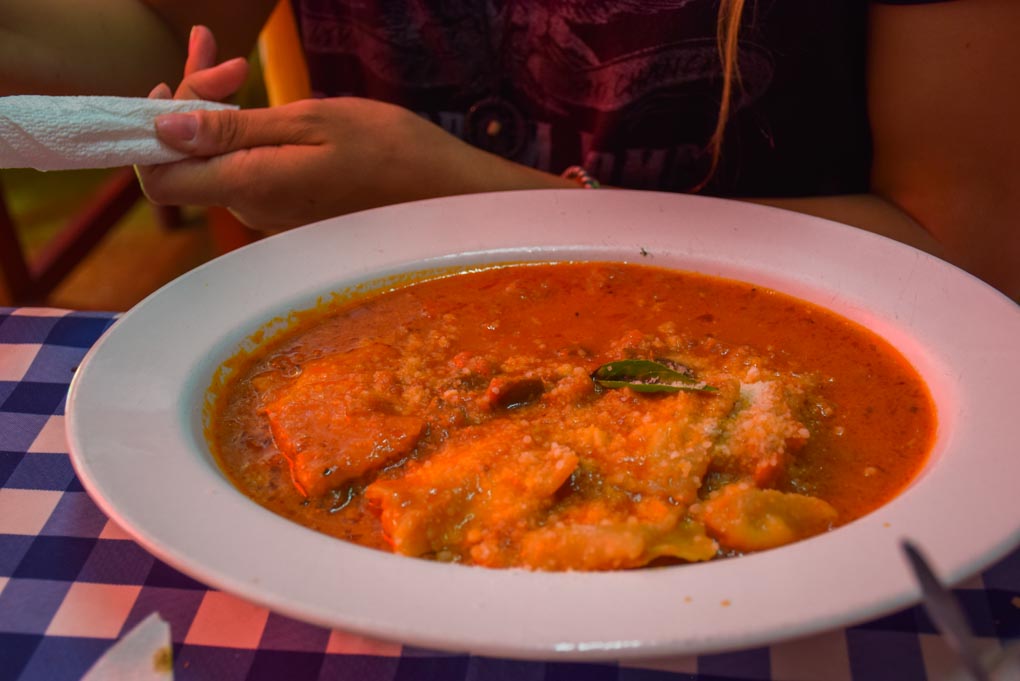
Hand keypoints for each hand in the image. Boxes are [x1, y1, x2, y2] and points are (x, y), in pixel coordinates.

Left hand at [144, 94, 512, 230]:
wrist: (444, 192)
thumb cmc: (390, 150)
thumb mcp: (312, 122)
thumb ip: (234, 130)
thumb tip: (163, 130)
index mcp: (252, 186)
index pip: (160, 180)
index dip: (148, 135)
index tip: (171, 85)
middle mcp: (251, 208)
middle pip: (186, 162)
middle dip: (188, 102)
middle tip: (219, 55)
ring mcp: (270, 212)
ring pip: (216, 160)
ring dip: (215, 109)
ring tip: (234, 64)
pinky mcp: (290, 206)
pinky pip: (246, 168)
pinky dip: (241, 129)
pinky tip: (254, 95)